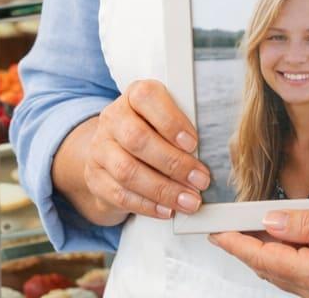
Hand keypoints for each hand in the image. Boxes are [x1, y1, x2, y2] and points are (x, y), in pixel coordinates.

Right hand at [81, 79, 210, 221]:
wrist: (111, 153)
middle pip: (137, 139)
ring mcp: (100, 149)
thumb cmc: (150, 133)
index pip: (146, 97)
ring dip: (163, 189)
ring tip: (190, 201)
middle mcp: (112, 119)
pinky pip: (120, 195)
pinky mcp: (95, 179)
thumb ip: (182, 127)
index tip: (194, 143)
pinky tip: (168, 210)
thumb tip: (213, 150)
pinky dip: (148, 205)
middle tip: (201, 180)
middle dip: (173, 163)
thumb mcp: (163, 120)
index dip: (170, 120)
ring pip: (128, 171)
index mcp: (133, 97)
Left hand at [210, 208, 308, 297]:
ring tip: (248, 234)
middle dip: (245, 250)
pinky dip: (288, 263)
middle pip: (271, 271)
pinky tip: (287, 245)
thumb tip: (270, 222)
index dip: (237, 244)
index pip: (265, 259)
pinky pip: (304, 280)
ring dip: (265, 257)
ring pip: (286, 277)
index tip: (216, 232)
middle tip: (225, 230)